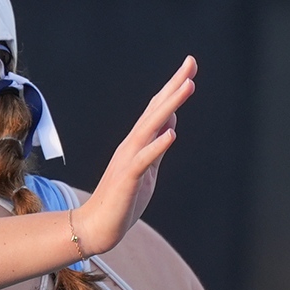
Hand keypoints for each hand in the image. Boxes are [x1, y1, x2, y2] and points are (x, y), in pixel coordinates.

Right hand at [75, 57, 196, 253]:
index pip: (157, 110)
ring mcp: (128, 161)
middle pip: (155, 111)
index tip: (190, 67)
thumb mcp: (147, 169)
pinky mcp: (127, 179)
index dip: (173, 88)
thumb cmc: (123, 200)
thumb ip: (157, 146)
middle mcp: (131, 146)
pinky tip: (171, 135)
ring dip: (169, 106)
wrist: (98, 226)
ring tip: (187, 87)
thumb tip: (170, 123)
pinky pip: (143, 160)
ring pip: (150, 128)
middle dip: (174, 87)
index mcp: (138, 143)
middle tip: (191, 63)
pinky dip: (156, 146)